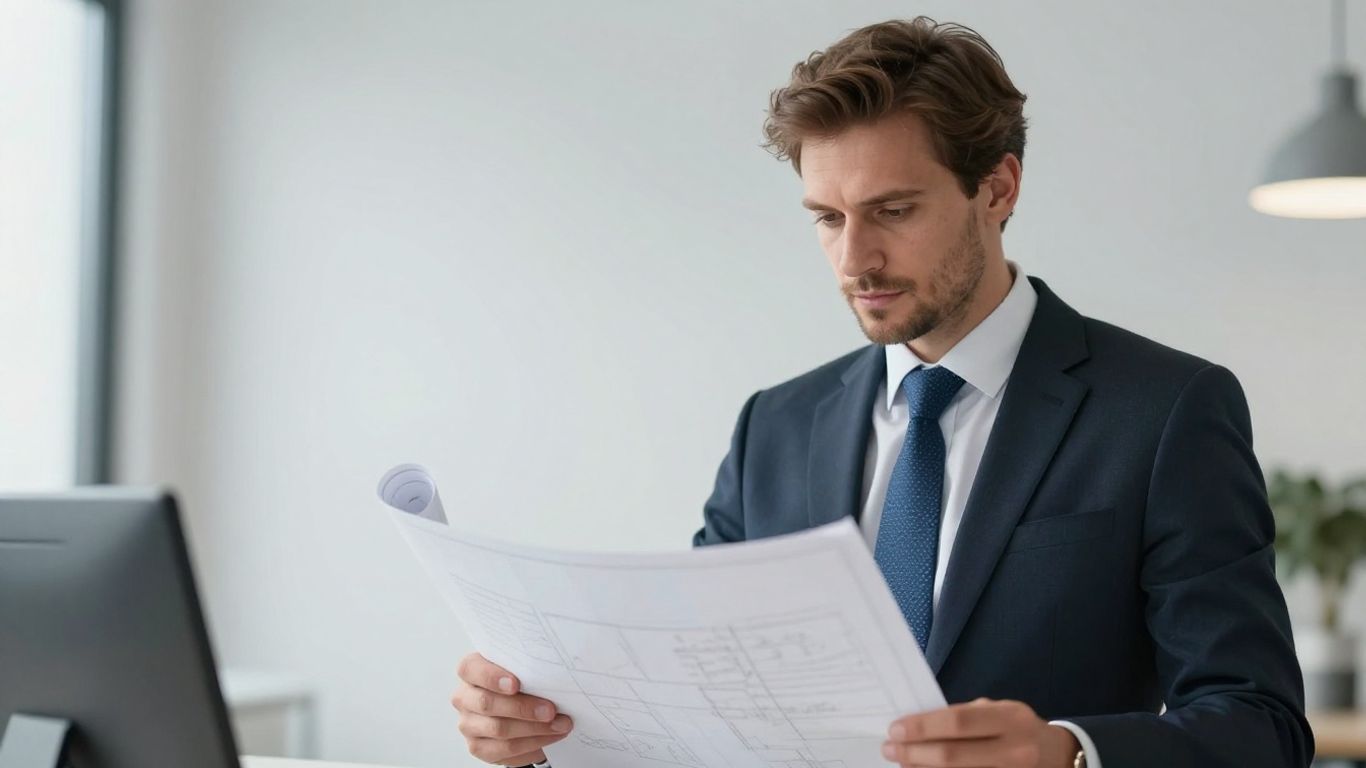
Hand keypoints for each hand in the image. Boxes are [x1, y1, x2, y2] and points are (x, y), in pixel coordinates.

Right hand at [452, 652, 572, 764]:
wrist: (519, 709)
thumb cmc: (520, 683)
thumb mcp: (521, 669)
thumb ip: (527, 668)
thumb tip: (552, 676)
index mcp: (471, 671)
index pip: (471, 669)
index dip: (491, 676)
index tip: (515, 684)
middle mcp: (464, 698)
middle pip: (487, 703)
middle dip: (523, 708)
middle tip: (551, 710)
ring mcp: (469, 724)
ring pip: (499, 729)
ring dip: (534, 728)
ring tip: (560, 724)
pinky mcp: (478, 747)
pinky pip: (505, 749)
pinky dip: (532, 744)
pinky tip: (550, 737)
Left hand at [882, 698, 1079, 766]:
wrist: (1058, 756)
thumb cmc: (1016, 729)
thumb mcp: (998, 712)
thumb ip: (964, 718)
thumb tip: (916, 727)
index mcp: (1010, 718)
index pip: (958, 722)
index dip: (923, 727)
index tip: (895, 729)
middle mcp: (1016, 749)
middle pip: (954, 755)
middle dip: (915, 753)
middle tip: (889, 749)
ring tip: (903, 762)